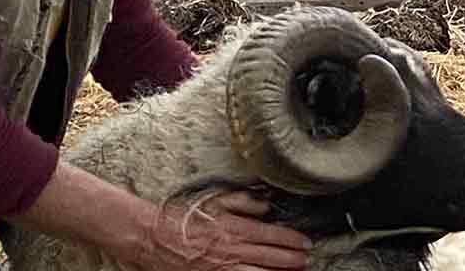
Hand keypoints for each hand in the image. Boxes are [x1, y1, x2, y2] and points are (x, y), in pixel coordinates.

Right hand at [134, 191, 311, 270]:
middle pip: (271, 256)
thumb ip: (241, 202)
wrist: (157, 237)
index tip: (305, 241)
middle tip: (307, 258)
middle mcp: (233, 249)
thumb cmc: (184, 218)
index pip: (271, 234)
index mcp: (234, 227)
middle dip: (293, 258)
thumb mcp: (213, 201)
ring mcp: (224, 268)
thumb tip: (265, 206)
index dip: (292, 239)